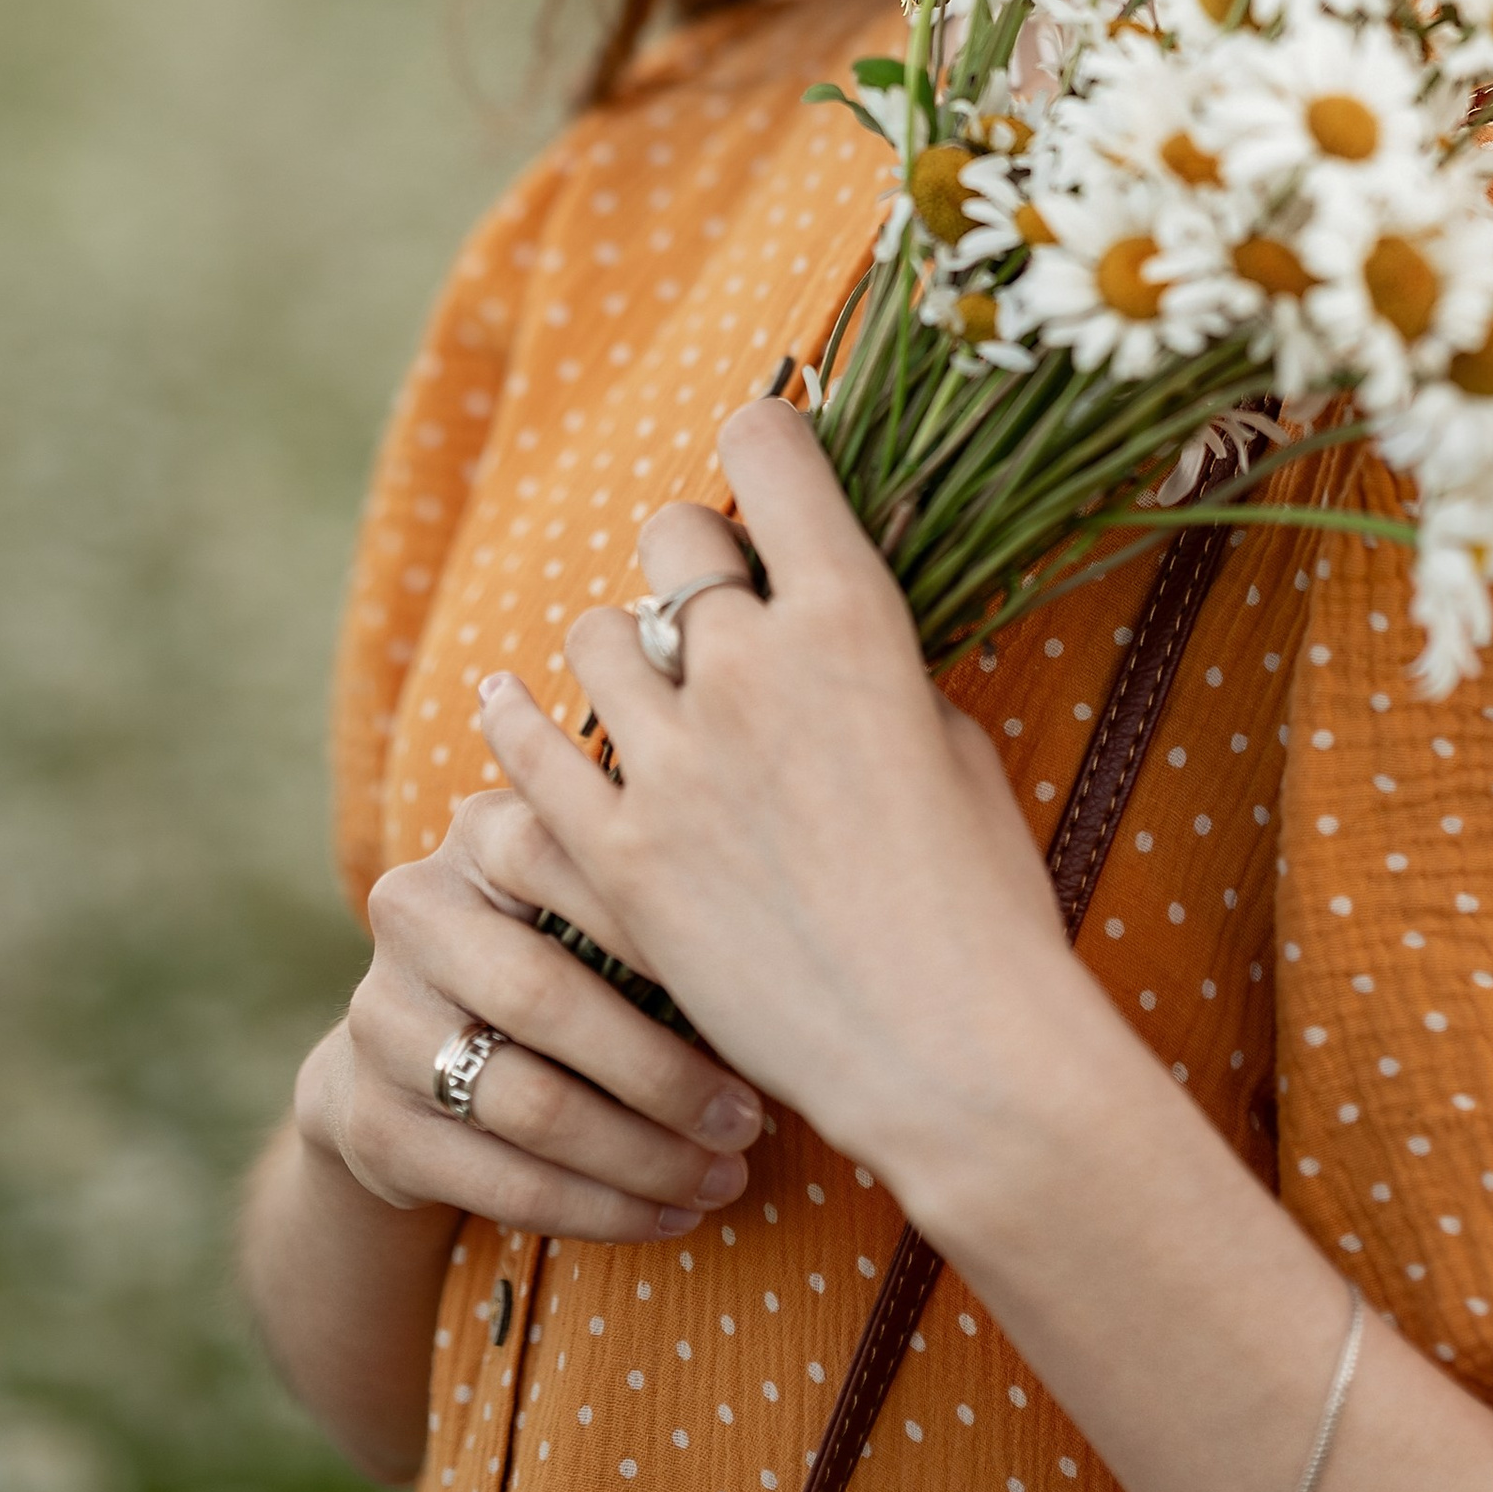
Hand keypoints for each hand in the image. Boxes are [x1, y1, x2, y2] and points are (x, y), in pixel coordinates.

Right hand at [295, 771, 766, 1242]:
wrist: (408, 1058)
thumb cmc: (551, 960)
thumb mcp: (582, 904)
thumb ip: (651, 901)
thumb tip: (786, 959)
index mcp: (481, 835)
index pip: (566, 857)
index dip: (655, 925)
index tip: (747, 985)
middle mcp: (415, 911)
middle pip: (545, 997)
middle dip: (662, 1072)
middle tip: (751, 1119)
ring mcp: (381, 1019)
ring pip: (530, 1105)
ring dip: (642, 1157)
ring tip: (725, 1178)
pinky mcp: (371, 1124)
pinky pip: (502, 1183)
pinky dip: (599, 1210)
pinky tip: (668, 1217)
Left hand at [481, 404, 1090, 1206]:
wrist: (950, 1052)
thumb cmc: (985, 899)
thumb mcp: (956, 740)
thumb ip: (881, 661)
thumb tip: (828, 617)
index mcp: (851, 617)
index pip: (769, 451)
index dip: (766, 439)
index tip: (767, 463)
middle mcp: (748, 667)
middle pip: (674, 538)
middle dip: (697, 558)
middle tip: (715, 605)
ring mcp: (672, 764)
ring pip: (594, 638)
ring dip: (622, 652)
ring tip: (641, 689)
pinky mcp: (618, 860)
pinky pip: (530, 760)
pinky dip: (518, 727)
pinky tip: (507, 708)